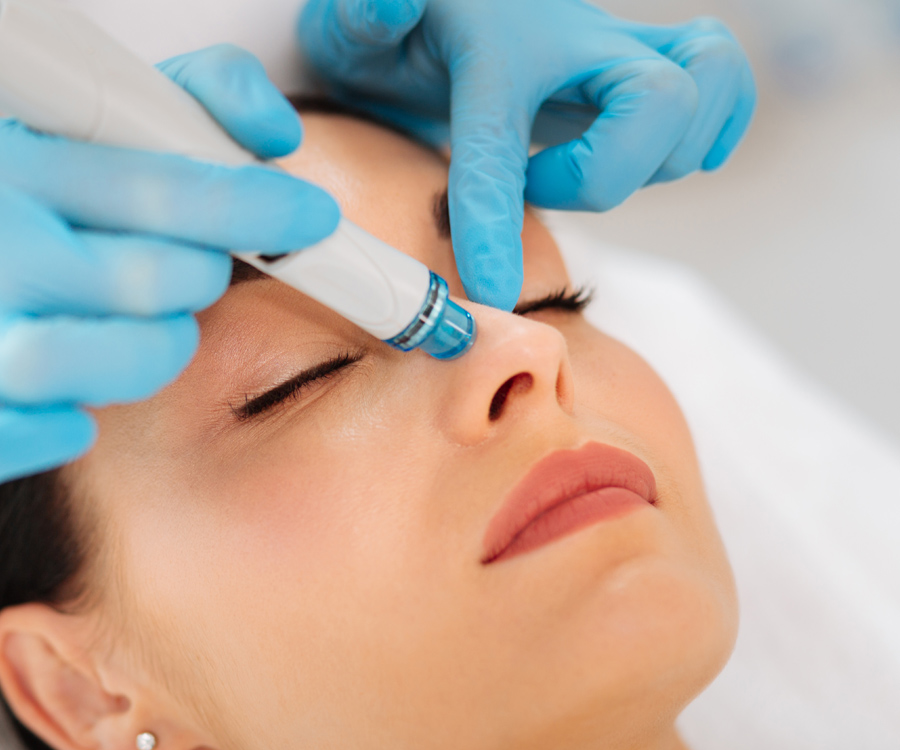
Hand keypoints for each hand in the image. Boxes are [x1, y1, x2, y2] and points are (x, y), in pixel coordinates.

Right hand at [0, 45, 339, 482]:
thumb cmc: (30, 188)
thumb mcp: (97, 115)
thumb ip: (195, 100)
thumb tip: (277, 134)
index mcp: (19, 158)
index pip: (163, 188)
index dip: (255, 205)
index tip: (312, 216)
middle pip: (161, 280)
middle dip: (202, 273)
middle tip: (193, 264)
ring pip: (136, 357)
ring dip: (163, 343)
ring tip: (142, 320)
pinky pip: (56, 431)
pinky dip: (76, 416)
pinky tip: (78, 390)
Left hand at [299, 0, 755, 309]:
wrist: (444, 9)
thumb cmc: (401, 30)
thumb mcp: (362, 29)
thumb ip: (366, 20)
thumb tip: (389, 0)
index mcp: (498, 40)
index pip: (503, 139)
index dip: (497, 220)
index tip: (488, 291)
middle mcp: (578, 36)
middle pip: (661, 103)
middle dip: (606, 177)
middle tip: (543, 185)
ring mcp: (622, 48)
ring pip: (704, 96)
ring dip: (657, 160)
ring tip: (585, 171)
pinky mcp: (646, 68)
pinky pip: (721, 88)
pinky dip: (712, 131)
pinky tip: (654, 158)